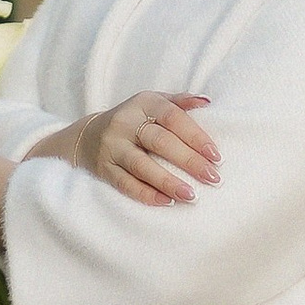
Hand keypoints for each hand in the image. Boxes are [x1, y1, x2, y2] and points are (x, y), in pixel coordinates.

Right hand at [44, 90, 219, 205]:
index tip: (216, 156)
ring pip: (142, 166)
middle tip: (213, 178)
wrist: (87, 136)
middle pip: (160, 142)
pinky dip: (146, 194)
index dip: (195, 136)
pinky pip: (126, 183)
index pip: (173, 117)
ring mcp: (112, 146)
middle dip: (189, 161)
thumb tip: (206, 102)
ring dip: (168, 182)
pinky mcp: (103, 168)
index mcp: (143, 103)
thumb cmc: (133, 120)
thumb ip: (179, 102)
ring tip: (192, 196)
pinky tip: (166, 202)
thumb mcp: (152, 103)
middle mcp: (125, 123)